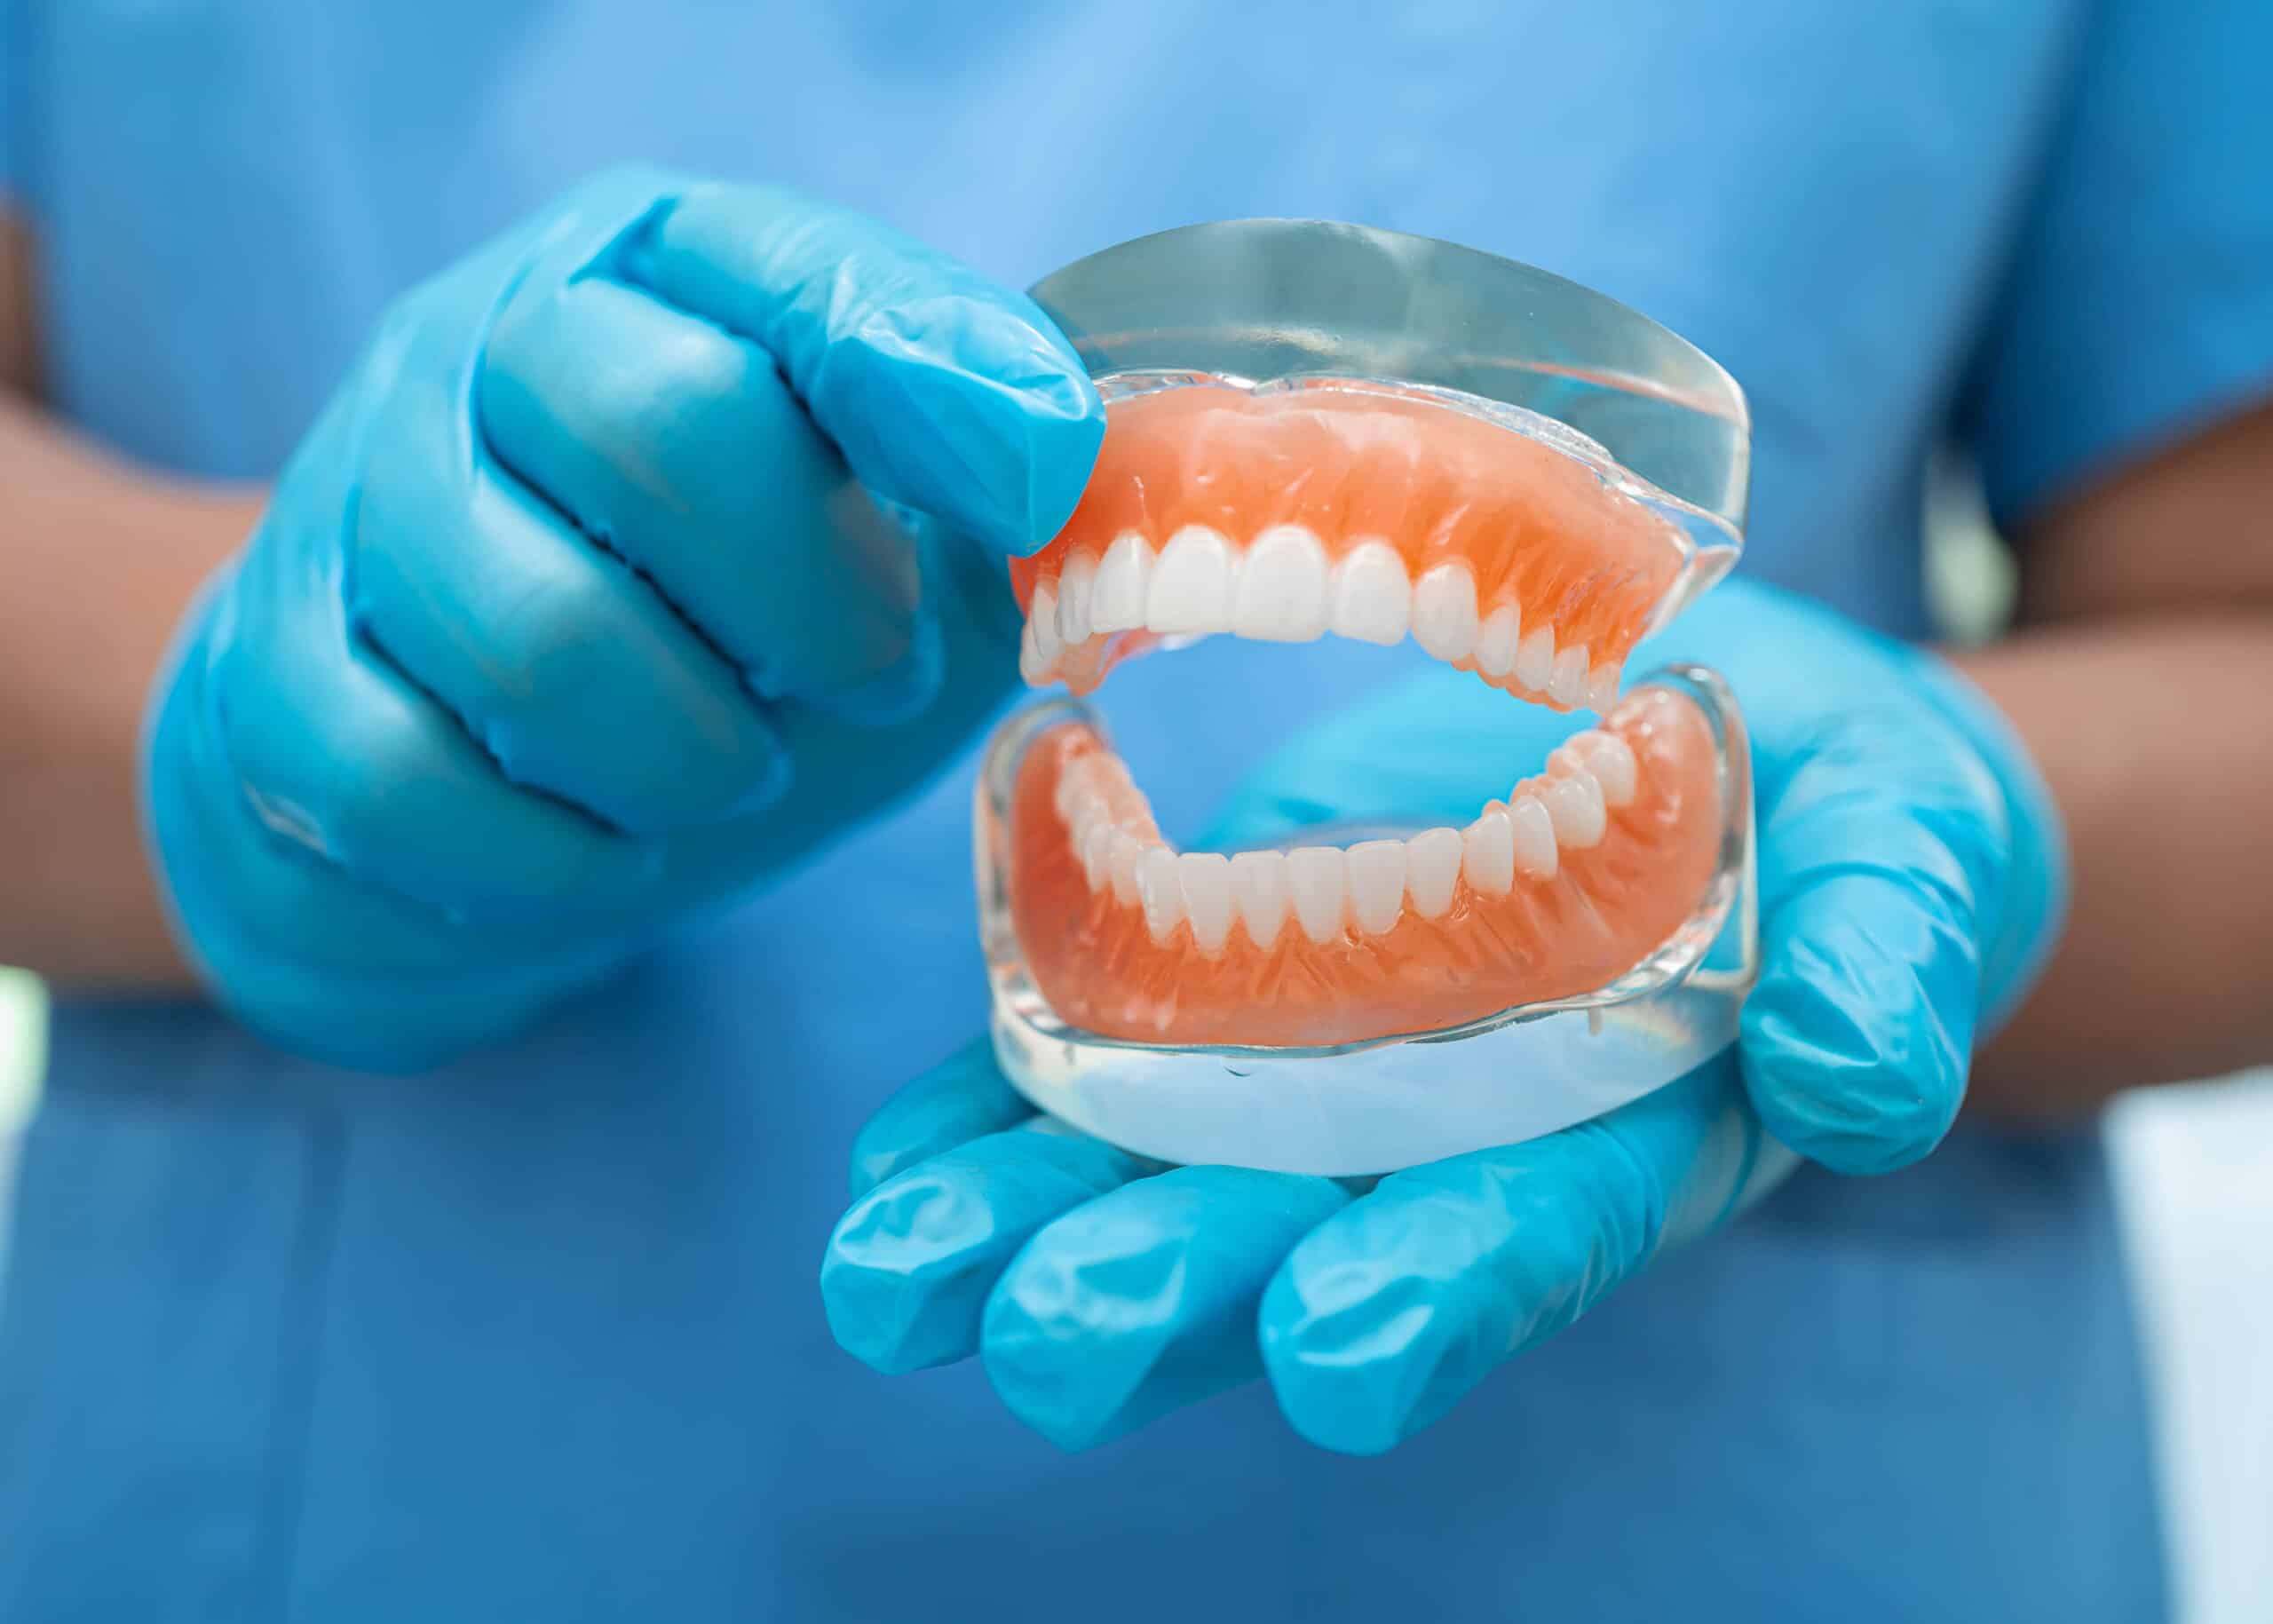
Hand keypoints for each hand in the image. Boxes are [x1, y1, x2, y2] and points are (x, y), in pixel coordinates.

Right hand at [143, 166, 1101, 1068]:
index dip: (928, 377)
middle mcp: (483, 345)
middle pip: (653, 422)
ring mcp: (351, 504)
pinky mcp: (268, 679)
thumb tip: (1067, 468)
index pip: (792, 274)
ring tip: (728, 770)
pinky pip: (403, 783)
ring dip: (687, 754)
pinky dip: (551, 856)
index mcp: (658, 276)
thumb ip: (986, 494)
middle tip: (861, 679)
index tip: (1032, 488)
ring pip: (533, 632)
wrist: (475, 766)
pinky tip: (606, 846)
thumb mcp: (894, 546)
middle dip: (811, 604)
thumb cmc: (722, 639)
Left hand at [819, 581, 2067, 1451]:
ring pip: (1169, 1166)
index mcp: (1625, 1136)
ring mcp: (1331, 1067)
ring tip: (889, 1278)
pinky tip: (892, 1164)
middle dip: (1179, 1290)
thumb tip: (1859, 1079)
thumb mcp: (1911, 860)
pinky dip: (1000, 1108)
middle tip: (1042, 1343)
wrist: (1726, 731)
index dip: (1442, 1293)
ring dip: (1030, 1221)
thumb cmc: (1848, 820)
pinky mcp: (1241, 979)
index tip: (1336, 1355)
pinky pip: (1106, 1050)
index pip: (1532, 1233)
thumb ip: (1890, 964)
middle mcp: (1453, 1136)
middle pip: (1308, 1232)